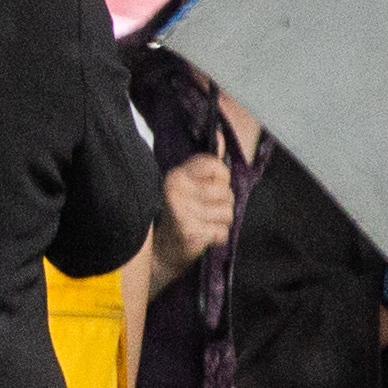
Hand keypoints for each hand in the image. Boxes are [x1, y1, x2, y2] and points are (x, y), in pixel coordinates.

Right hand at [152, 151, 235, 278]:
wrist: (160, 252)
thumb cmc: (177, 215)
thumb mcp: (187, 185)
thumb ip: (205, 163)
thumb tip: (221, 135)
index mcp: (175, 175)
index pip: (214, 166)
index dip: (221, 178)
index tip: (210, 187)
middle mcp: (176, 190)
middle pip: (226, 192)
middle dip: (222, 204)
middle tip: (204, 211)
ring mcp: (182, 212)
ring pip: (227, 213)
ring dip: (219, 222)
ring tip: (203, 224)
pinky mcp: (190, 232)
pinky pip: (222, 232)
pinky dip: (216, 237)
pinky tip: (202, 236)